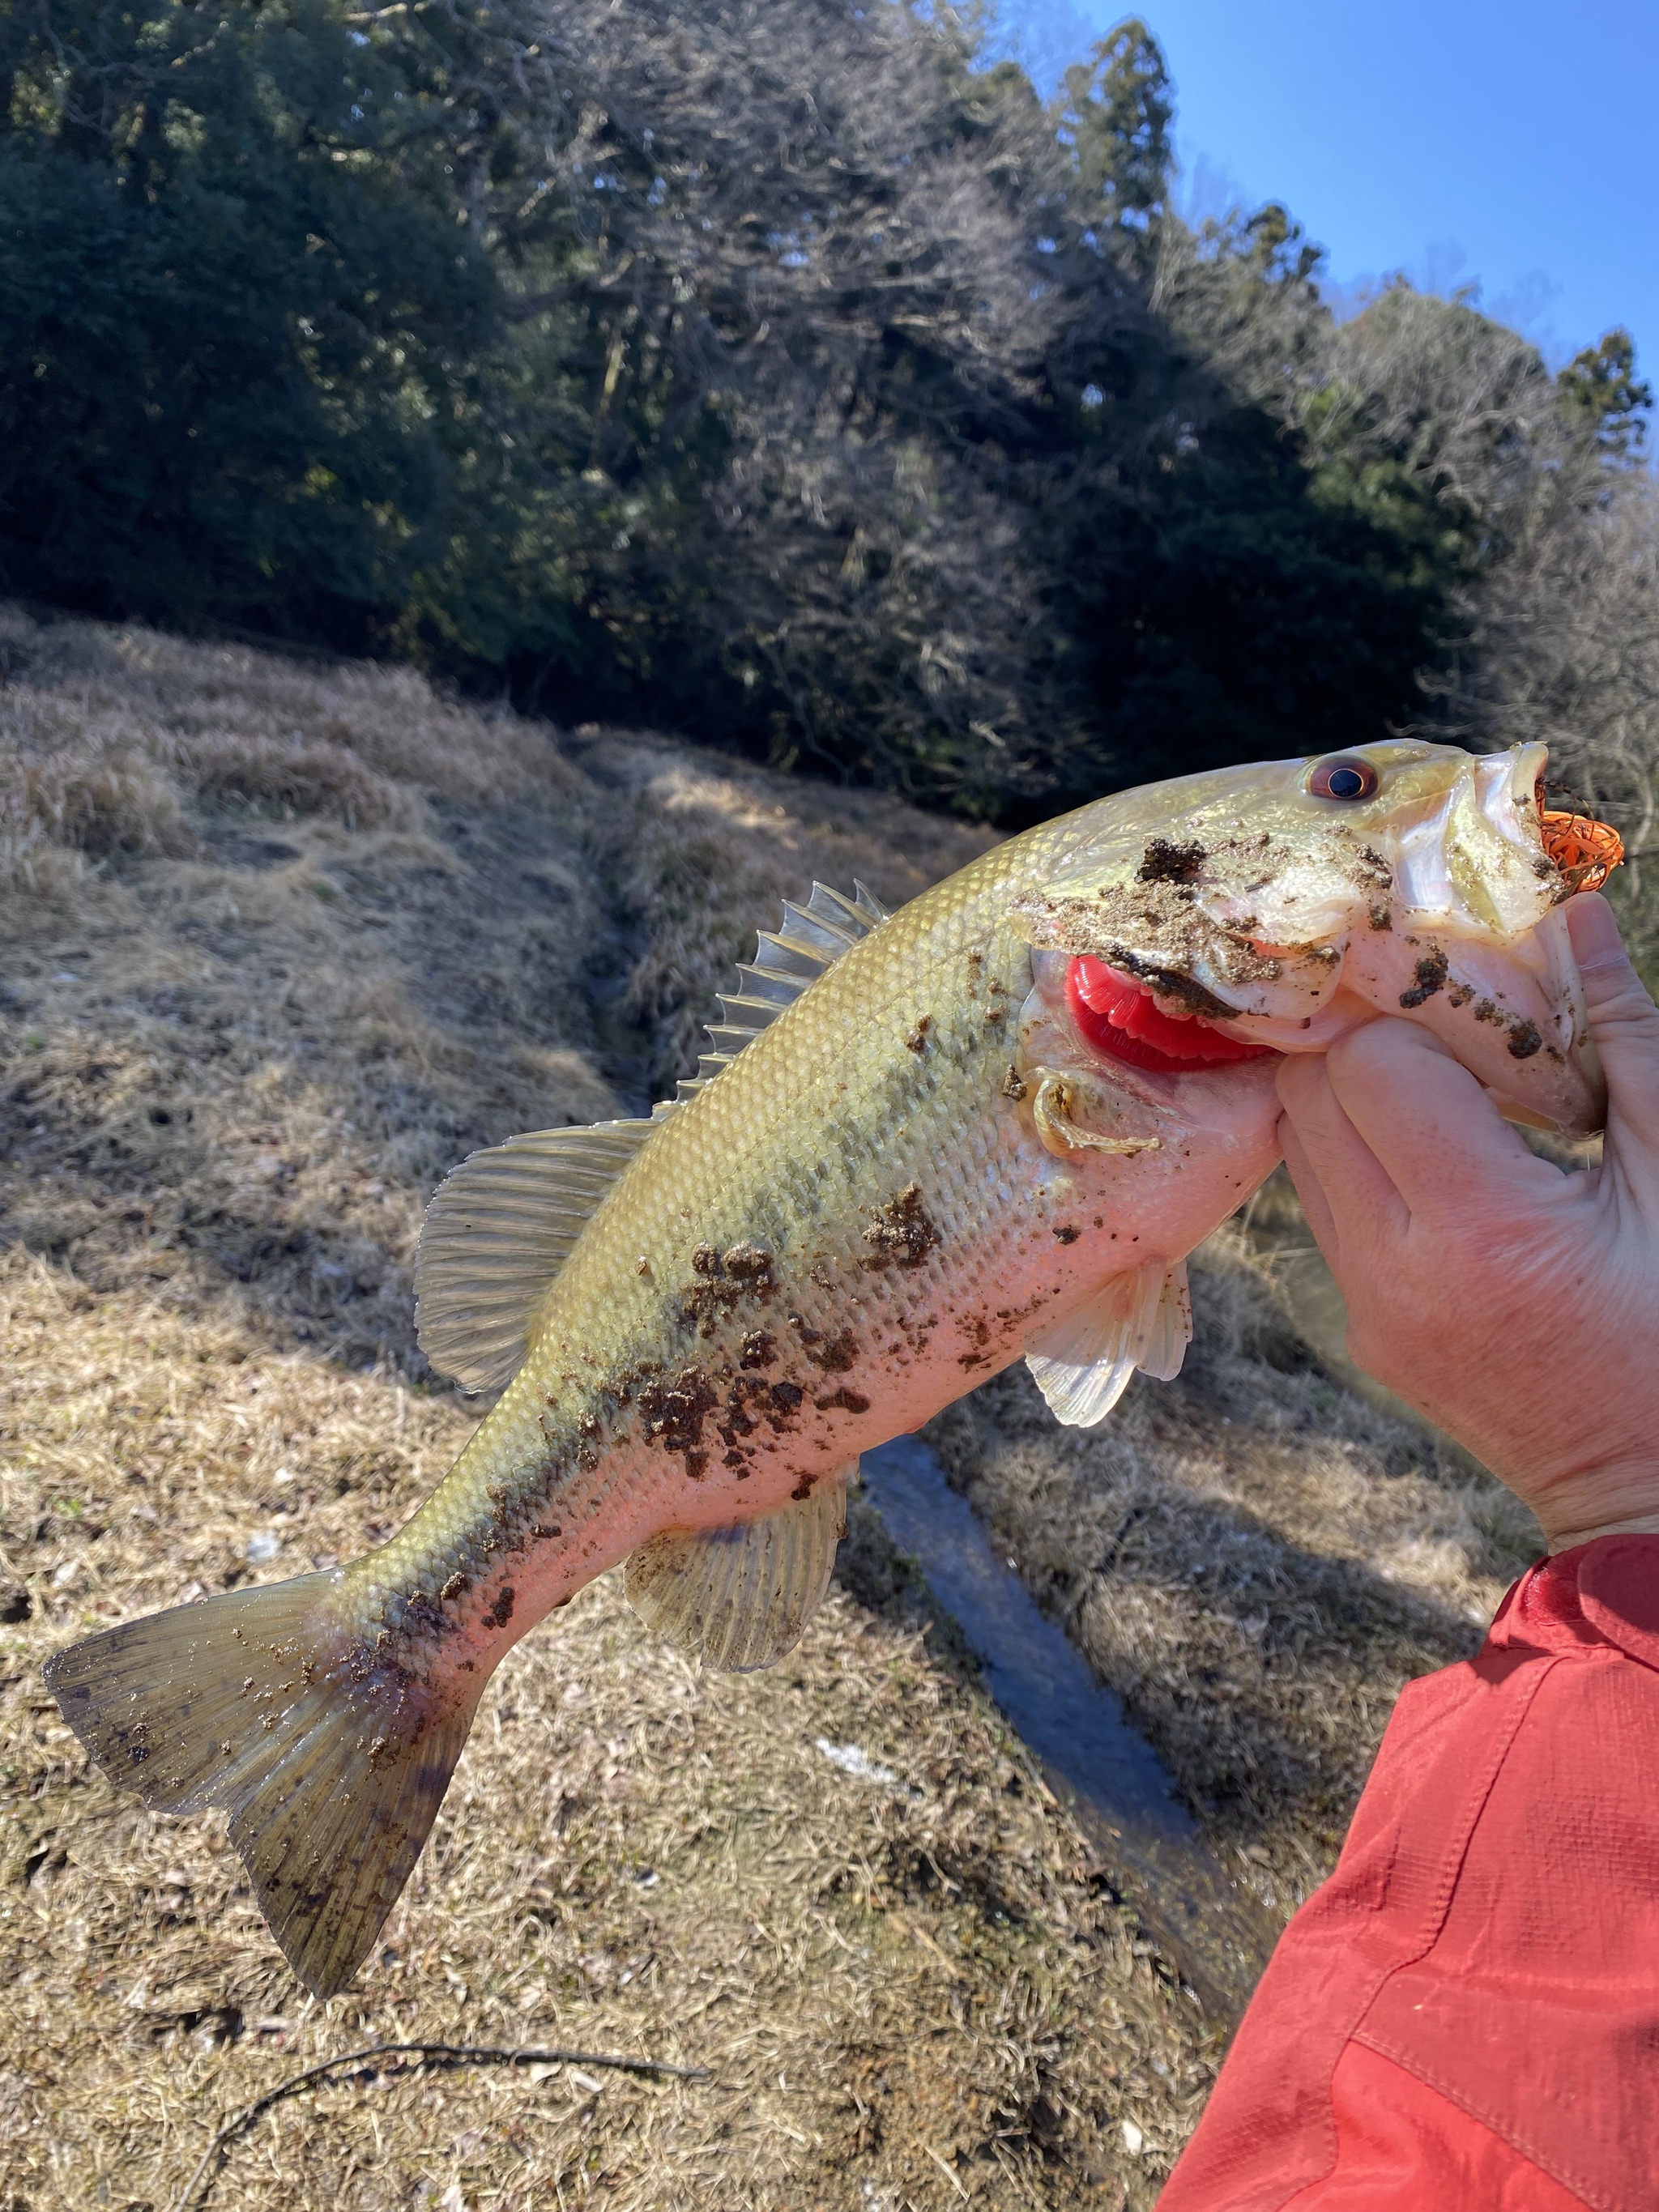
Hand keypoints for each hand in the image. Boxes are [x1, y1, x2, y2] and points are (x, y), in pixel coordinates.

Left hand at [1274, 895, 1658, 1551]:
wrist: (1656, 1490)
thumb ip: (1619, 1037)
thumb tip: (1568, 915)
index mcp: (1481, 1230)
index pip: (1365, 1064)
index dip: (1406, 1010)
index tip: (1463, 989)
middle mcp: (1395, 1273)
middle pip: (1307, 1094)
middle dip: (1363, 1037)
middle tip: (1445, 1018)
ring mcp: (1368, 1311)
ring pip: (1298, 1145)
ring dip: (1351, 1094)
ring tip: (1448, 1082)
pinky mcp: (1363, 1332)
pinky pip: (1324, 1205)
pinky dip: (1360, 1155)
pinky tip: (1441, 1150)